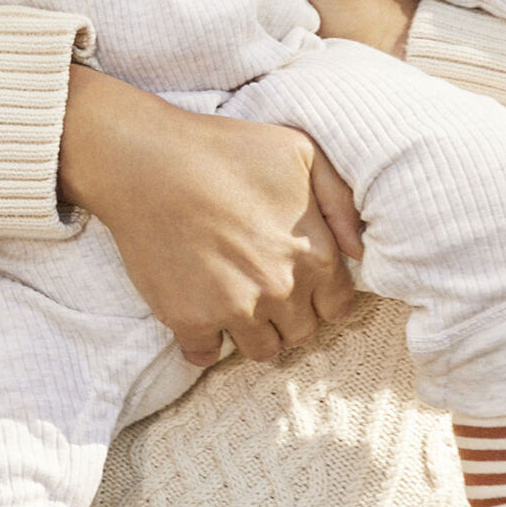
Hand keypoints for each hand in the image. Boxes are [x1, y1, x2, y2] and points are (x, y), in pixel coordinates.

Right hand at [58, 67, 361, 366]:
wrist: (147, 161)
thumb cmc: (224, 150)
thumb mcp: (300, 151)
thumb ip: (341, 201)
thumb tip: (358, 251)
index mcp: (314, 254)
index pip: (336, 306)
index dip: (318, 295)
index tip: (296, 282)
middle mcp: (280, 290)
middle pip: (300, 333)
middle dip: (286, 315)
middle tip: (260, 287)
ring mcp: (235, 309)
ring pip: (260, 351)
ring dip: (251, 332)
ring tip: (232, 300)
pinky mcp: (189, 320)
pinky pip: (205, 356)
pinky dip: (203, 342)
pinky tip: (197, 314)